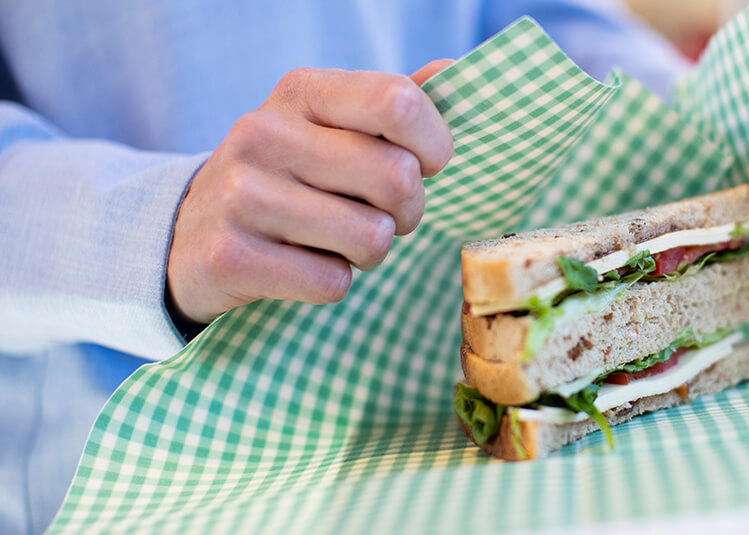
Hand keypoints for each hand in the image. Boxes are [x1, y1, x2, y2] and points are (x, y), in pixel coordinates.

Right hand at [167, 60, 453, 323]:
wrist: (190, 234)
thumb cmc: (291, 178)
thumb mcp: (332, 128)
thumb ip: (392, 105)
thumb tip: (451, 70)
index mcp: (301, 92)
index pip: (399, 103)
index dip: (434, 145)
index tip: (426, 165)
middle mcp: (263, 133)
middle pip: (398, 178)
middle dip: (406, 211)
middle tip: (377, 214)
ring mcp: (240, 194)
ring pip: (371, 237)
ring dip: (370, 252)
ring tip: (336, 241)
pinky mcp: (229, 256)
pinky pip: (332, 282)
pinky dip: (331, 283)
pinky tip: (300, 266)